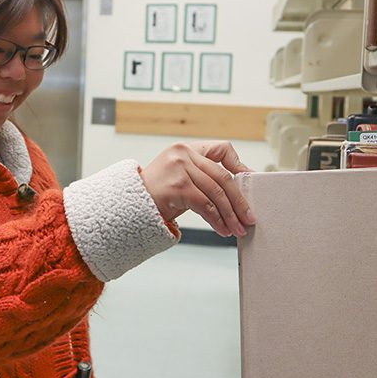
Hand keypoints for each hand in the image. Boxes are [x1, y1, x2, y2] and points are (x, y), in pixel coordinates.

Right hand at [140, 141, 255, 236]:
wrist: (127, 206)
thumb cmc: (156, 195)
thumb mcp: (179, 177)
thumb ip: (202, 177)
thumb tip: (235, 195)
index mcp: (186, 149)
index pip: (221, 148)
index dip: (239, 164)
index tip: (249, 181)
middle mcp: (183, 154)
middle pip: (223, 177)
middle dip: (239, 201)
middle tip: (249, 218)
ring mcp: (180, 169)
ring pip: (216, 193)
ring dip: (230, 215)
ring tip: (237, 229)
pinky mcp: (178, 186)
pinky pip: (205, 205)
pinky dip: (217, 220)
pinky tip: (222, 229)